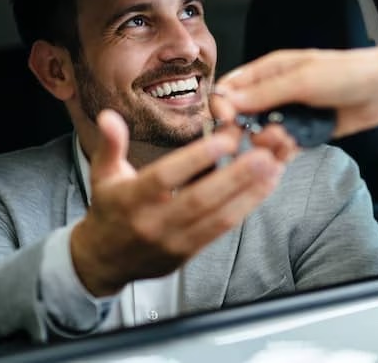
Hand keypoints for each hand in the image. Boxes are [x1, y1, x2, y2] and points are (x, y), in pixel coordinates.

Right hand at [69, 109, 293, 296]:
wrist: (105, 261)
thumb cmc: (109, 209)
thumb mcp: (103, 174)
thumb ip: (111, 144)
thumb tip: (109, 116)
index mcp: (131, 199)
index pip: (166, 177)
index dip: (196, 159)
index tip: (225, 139)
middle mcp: (154, 222)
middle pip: (200, 199)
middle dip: (236, 176)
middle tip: (264, 153)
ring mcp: (173, 241)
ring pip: (217, 217)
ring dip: (249, 192)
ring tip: (274, 167)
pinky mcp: (189, 253)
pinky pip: (221, 230)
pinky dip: (245, 207)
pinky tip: (264, 187)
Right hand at [215, 28, 377, 138]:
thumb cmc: (347, 73)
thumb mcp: (302, 79)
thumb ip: (264, 93)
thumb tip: (226, 100)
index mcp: (268, 71)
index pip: (230, 88)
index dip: (222, 106)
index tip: (227, 122)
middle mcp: (274, 93)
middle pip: (241, 116)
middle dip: (245, 130)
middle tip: (260, 137)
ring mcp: (289, 114)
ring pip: (261, 135)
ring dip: (268, 143)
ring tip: (287, 141)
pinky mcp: (304, 133)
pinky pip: (283, 148)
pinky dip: (283, 153)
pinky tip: (291, 151)